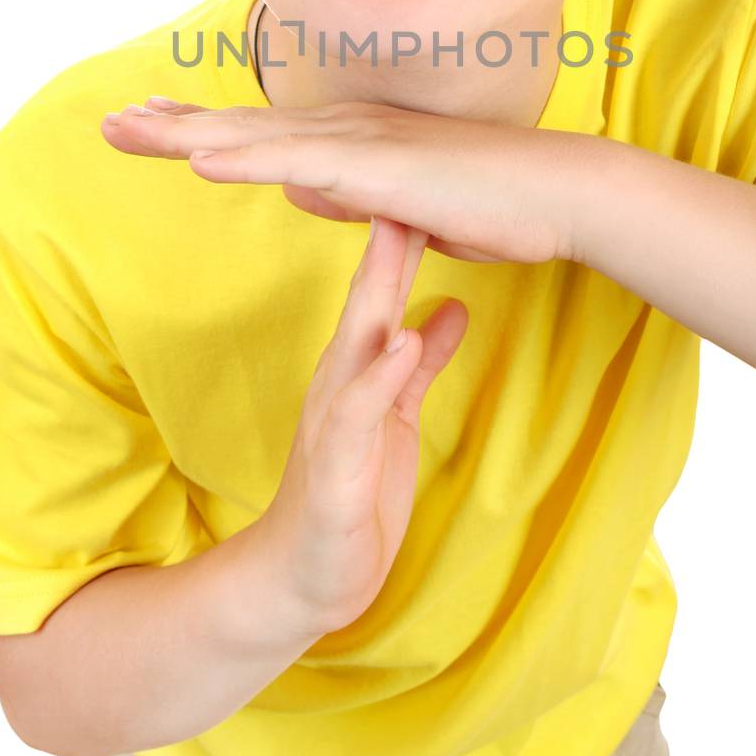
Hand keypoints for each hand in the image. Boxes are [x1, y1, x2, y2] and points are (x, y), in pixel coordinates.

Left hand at [101, 98, 581, 264]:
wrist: (555, 193)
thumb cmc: (489, 202)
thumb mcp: (401, 207)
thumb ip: (349, 196)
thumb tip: (303, 192)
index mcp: (351, 141)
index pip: (261, 134)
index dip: (202, 129)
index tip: (152, 124)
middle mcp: (346, 130)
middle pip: (242, 127)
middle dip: (172, 124)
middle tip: (111, 121)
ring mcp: (360, 143)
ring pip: (255, 137)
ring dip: (186, 133)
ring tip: (128, 129)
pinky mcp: (378, 168)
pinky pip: (297, 163)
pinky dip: (243, 158)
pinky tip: (197, 160)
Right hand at [254, 214, 467, 637]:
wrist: (301, 581)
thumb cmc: (353, 494)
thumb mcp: (398, 418)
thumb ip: (421, 364)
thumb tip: (454, 308)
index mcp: (356, 369)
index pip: (380, 289)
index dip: (404, 233)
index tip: (433, 178)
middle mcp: (340, 383)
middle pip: (366, 298)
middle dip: (388, 239)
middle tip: (408, 175)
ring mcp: (334, 424)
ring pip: (357, 344)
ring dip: (379, 292)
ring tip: (404, 240)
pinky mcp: (337, 470)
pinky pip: (358, 415)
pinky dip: (380, 377)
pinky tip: (403, 346)